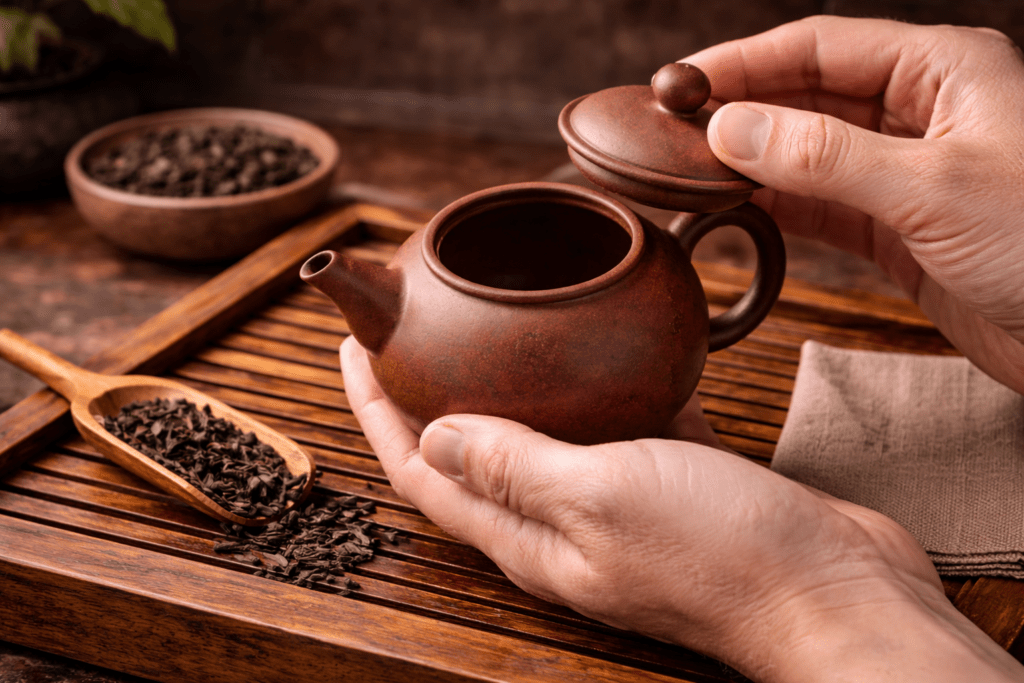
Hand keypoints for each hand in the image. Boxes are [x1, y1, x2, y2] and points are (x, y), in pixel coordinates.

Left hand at [342, 336, 1021, 681]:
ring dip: (509, 381)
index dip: (378, 412)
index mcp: (528, 534)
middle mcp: (561, 521)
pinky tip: (607, 339)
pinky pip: (614, 420)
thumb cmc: (722, 555)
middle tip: (412, 325)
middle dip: (428, 392)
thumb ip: (516, 464)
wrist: (835, 589)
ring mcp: (616, 499)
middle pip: (467, 451)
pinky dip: (596, 380)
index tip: (357, 348)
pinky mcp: (671, 475)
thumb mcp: (601, 496)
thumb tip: (434, 434)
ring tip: (495, 320)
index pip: (422, 472)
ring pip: (539, 431)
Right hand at [685, 16, 1023, 392]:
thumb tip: (731, 128)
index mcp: (944, 71)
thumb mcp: (932, 189)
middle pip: (806, 95)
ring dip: (748, 160)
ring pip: (805, 152)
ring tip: (686, 168)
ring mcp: (904, 171)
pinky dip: (772, 205)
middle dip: (739, 110)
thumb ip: (826, 157)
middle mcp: (920, 112)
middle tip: (669, 129)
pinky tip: (730, 205)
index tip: (681, 85)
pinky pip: (817, 203)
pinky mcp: (895, 227)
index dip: (744, 62)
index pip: (821, 47)